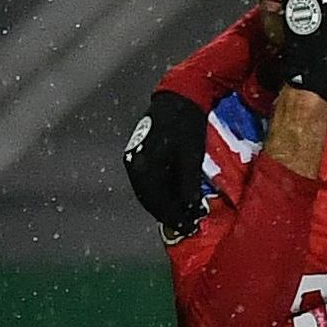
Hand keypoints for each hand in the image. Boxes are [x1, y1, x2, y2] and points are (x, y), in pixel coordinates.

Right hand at [123, 86, 212, 239]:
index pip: (155, 201)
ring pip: (147, 192)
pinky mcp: (139, 156)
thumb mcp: (191, 154)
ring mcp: (134, 161)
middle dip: (167, 214)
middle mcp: (134, 165)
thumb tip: (189, 207)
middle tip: (187, 225)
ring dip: (164, 205)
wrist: (178, 99)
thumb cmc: (187, 124)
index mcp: (144, 166)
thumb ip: (188, 181)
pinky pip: (149, 182)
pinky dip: (161, 193)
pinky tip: (176, 198)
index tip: (188, 228)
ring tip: (184, 215)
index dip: (172, 217)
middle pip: (149, 199)